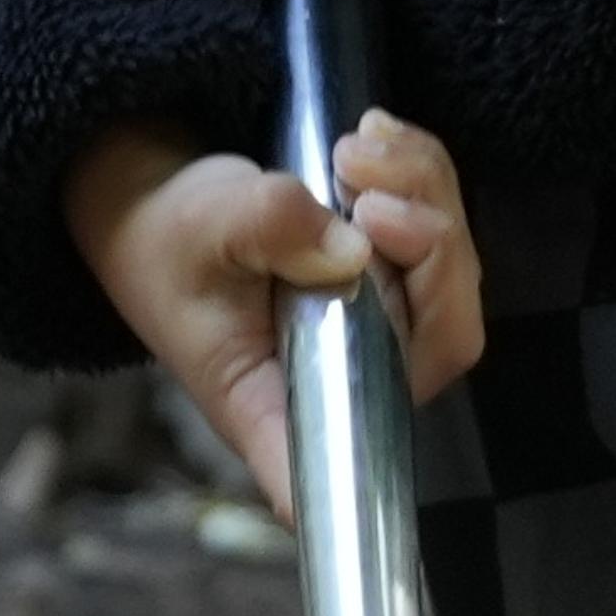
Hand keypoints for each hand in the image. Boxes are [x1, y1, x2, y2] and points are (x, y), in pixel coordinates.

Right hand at [64, 107, 483, 518]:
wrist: (158, 201)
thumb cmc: (165, 240)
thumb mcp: (195, 227)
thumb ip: (263, 231)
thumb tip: (349, 250)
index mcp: (283, 410)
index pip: (346, 472)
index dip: (376, 475)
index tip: (375, 438)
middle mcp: (352, 384)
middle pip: (445, 336)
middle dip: (427, 244)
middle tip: (359, 178)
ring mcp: (385, 334)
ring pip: (456, 274)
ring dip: (424, 191)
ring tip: (352, 147)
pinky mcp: (401, 282)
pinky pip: (447, 233)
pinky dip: (423, 176)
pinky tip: (372, 139)